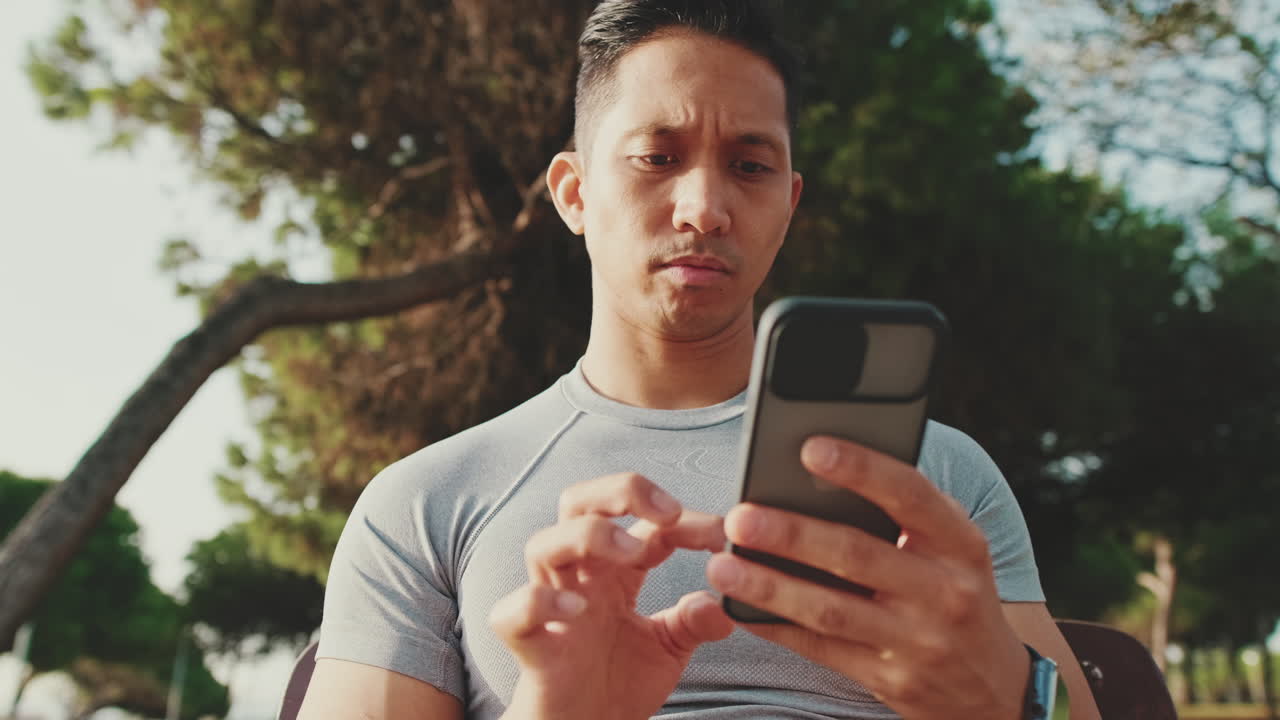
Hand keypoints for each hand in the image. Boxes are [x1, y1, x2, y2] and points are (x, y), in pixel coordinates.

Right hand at [491, 473, 733, 719]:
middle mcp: (580, 575)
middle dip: (620, 492)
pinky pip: (515, 610)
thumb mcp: (670, 647)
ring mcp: (551, 605)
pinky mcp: (529, 643)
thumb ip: (695, 620)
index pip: (642, 521)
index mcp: (615, 570)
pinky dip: (541, 601)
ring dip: (589, 535)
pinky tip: (577, 609)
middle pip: (579, 502)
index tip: (722, 536)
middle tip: (665, 513)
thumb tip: (722, 601)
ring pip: (544, 542)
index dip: (682, 518)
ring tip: (633, 555)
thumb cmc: (619, 683)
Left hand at [706, 436, 1030, 719]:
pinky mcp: (891, 680)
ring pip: (830, 609)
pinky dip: (777, 627)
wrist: (995, 688)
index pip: (910, 495)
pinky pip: (822, 649)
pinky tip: (741, 609)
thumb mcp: (953, 549)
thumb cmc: (955, 593)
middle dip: (792, 535)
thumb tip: (817, 470)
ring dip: (770, 587)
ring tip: (723, 566)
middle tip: (740, 517)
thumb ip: (904, 512)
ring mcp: (918, 641)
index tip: (809, 447)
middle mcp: (944, 591)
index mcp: (961, 543)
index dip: (860, 468)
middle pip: (856, 555)